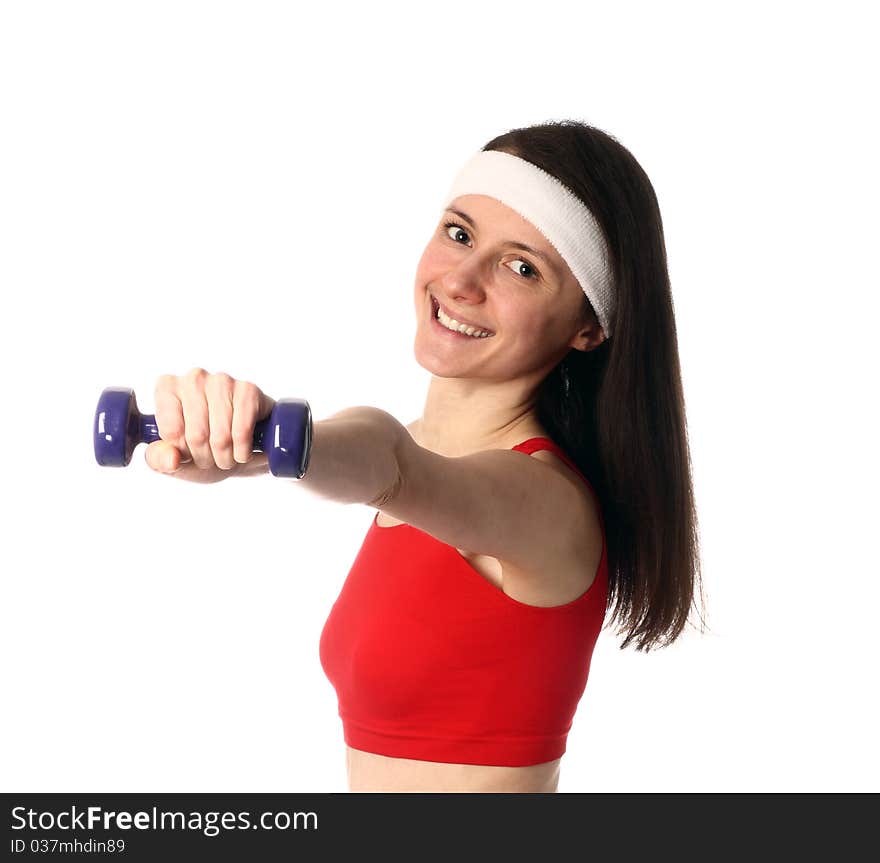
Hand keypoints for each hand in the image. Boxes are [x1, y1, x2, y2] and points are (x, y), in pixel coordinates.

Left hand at [145, 367, 274, 481]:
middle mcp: (194, 378)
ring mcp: (223, 381)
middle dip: (206, 458)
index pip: (172, 432)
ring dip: (225, 458)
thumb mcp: (172, 458)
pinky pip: (242, 433)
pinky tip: (242, 449)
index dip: (183, 452)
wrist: (239, 451)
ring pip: (221, 437)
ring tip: (226, 455)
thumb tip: (171, 459)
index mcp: (167, 388)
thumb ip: (159, 459)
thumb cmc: (201, 449)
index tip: (188, 452)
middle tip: (210, 458)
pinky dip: (242, 451)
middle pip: (197, 436)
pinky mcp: (249, 391)